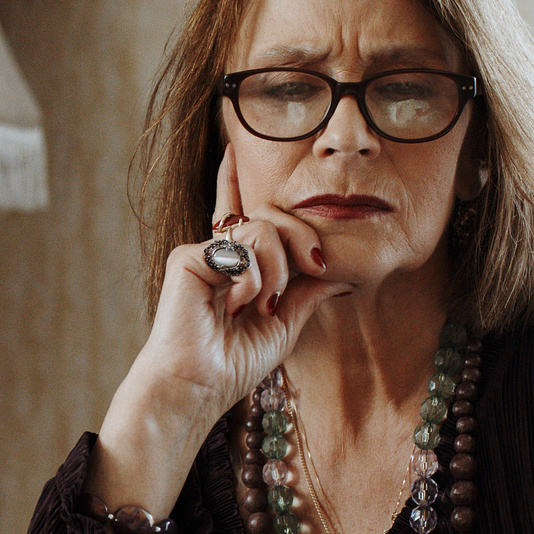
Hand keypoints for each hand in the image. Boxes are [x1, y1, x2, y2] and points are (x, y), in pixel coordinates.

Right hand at [89, 148, 348, 533]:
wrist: (200, 386)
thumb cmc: (233, 364)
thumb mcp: (285, 325)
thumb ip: (309, 293)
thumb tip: (345, 274)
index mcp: (236, 265)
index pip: (240, 211)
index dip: (235, 178)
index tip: (232, 147)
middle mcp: (218, 252)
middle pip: (272, 214)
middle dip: (303, 236)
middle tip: (316, 266)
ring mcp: (203, 252)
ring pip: (262, 228)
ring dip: (278, 268)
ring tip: (265, 304)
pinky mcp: (188, 258)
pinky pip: (239, 248)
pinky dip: (252, 278)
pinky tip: (240, 304)